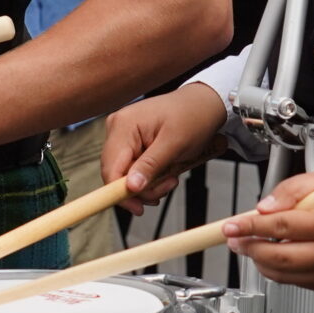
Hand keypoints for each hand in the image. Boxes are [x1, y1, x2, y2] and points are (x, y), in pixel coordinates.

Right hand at [101, 84, 229, 208]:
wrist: (202, 104)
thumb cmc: (192, 117)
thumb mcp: (175, 145)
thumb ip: (151, 166)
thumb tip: (131, 187)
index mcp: (124, 125)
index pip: (111, 168)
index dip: (120, 193)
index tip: (139, 208)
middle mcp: (117, 128)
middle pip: (116, 173)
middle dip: (141, 188)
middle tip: (167, 188)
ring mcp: (122, 133)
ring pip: (125, 173)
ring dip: (147, 184)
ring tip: (170, 179)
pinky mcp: (130, 140)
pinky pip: (132, 166)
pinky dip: (147, 176)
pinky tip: (164, 174)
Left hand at [219, 165, 313, 290]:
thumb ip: (293, 188)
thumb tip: (265, 207)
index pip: (283, 226)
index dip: (252, 226)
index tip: (233, 224)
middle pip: (280, 256)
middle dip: (250, 247)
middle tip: (235, 237)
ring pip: (283, 274)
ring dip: (258, 261)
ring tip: (249, 244)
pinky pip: (294, 281)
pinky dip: (276, 269)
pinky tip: (271, 254)